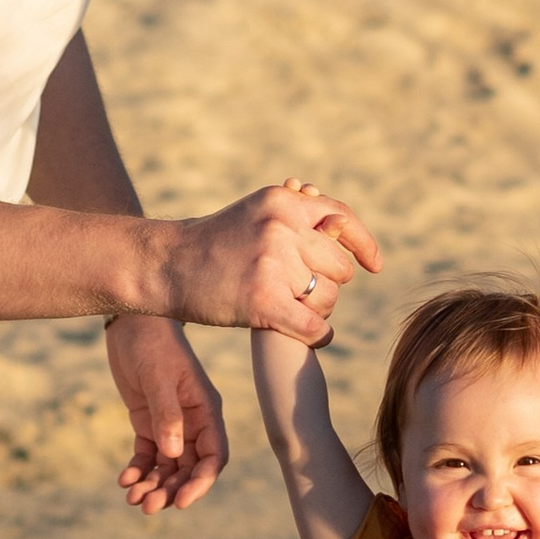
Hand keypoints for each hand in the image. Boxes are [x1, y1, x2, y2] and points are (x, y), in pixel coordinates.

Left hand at [105, 313, 228, 512]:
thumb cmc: (152, 343)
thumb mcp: (159, 376)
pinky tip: (123, 479)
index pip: (213, 457)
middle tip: (146, 506)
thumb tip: (172, 453)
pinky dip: (138, 470)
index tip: (180, 502)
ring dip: (153, 485)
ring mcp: (171, 424)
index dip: (200, 483)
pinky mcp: (148, 422)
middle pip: (189, 469)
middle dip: (170, 490)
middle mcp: (193, 422)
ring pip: (167, 467)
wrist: (131, 322)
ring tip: (132, 499)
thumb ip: (167, 414)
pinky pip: (147, 455)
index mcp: (206, 411)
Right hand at [168, 179, 381, 342]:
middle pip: (339, 266)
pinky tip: (314, 336)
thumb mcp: (255, 214)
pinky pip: (316, 326)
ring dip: (317, 310)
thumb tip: (342, 227)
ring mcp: (273, 263)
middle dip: (328, 283)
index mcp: (283, 202)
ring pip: (328, 298)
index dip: (363, 244)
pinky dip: (319, 336)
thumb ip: (296, 219)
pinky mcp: (264, 300)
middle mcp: (282, 227)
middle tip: (301, 294)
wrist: (164, 265)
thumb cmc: (210, 244)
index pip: (342, 218)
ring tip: (290, 309)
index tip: (375, 265)